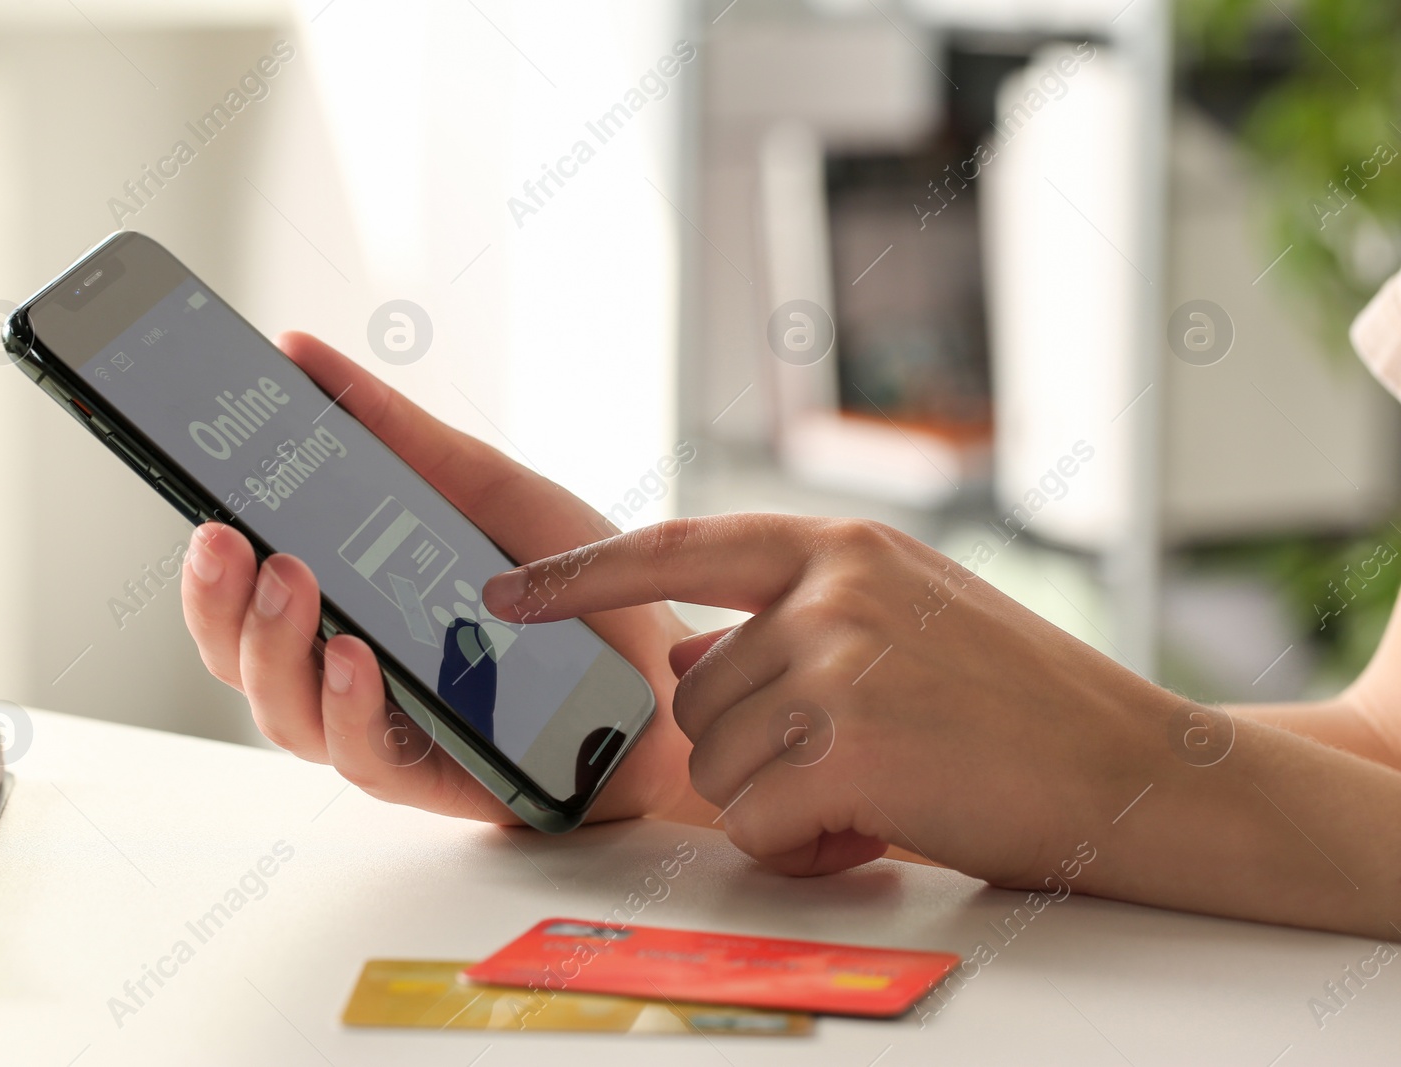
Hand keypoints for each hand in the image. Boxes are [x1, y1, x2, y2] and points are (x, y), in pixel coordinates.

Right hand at [180, 332, 709, 825]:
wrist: (674, 674)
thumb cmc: (580, 590)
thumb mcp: (489, 491)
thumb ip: (398, 434)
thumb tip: (299, 352)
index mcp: (351, 600)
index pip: (244, 584)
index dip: (203, 550)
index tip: (188, 489)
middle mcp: (350, 666)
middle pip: (239, 652)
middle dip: (217, 596)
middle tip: (226, 536)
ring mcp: (385, 725)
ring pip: (282, 710)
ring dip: (273, 645)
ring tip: (291, 578)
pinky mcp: (432, 777)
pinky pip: (362, 757)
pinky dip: (350, 705)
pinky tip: (358, 656)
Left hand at [481, 514, 1184, 883]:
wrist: (1138, 772)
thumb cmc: (1022, 705)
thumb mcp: (905, 623)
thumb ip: (790, 628)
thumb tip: (682, 665)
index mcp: (841, 547)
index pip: (679, 549)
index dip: (583, 576)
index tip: (505, 592)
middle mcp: (832, 590)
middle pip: (696, 704)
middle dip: (757, 758)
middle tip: (861, 766)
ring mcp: (840, 662)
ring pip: (717, 771)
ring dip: (784, 806)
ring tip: (884, 791)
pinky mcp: (850, 746)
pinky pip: (755, 827)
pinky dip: (806, 851)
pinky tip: (884, 829)